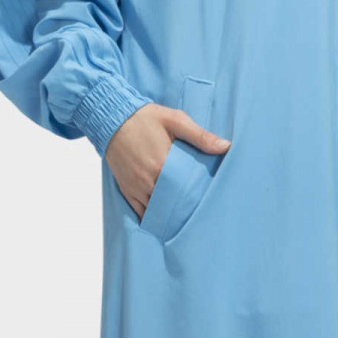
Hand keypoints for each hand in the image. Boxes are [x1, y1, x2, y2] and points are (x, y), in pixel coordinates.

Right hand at [105, 103, 230, 219]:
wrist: (112, 118)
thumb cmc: (145, 118)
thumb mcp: (176, 120)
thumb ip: (200, 136)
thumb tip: (226, 146)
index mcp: (163, 165)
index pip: (186, 191)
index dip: (197, 198)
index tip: (209, 202)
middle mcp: (148, 180)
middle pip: (171, 205)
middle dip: (184, 209)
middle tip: (199, 212)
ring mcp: (136, 187)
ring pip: (156, 211)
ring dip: (169, 214)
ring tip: (183, 217)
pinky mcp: (127, 189)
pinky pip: (140, 211)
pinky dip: (152, 217)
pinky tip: (163, 219)